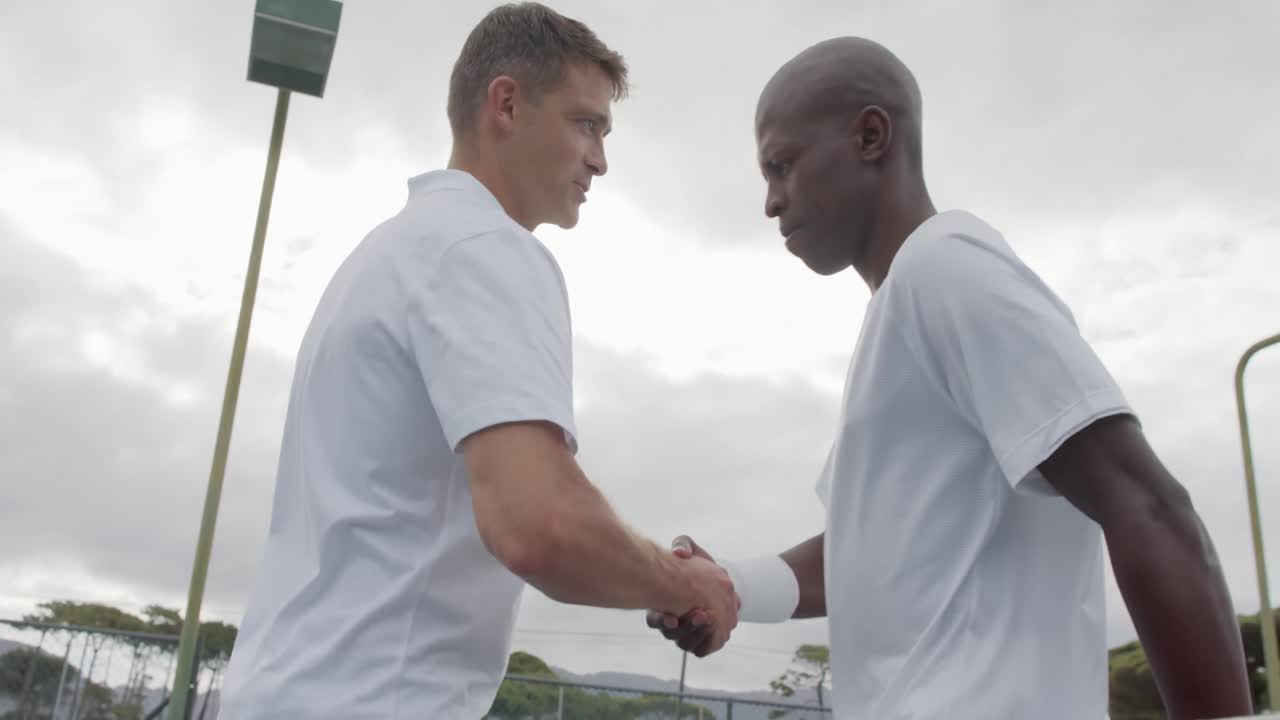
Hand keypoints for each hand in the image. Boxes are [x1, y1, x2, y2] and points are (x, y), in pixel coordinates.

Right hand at [646, 535, 739, 656]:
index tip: (671, 617)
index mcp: (658, 605)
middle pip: (672, 634)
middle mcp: (669, 623)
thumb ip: (683, 545)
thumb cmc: (693, 563)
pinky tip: (718, 627)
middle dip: (687, 625)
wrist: (711, 577)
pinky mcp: (703, 639)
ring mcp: (685, 633)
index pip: (654, 620)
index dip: (660, 620)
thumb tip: (680, 553)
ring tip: (711, 617)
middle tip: (700, 613)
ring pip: (687, 643)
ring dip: (699, 632)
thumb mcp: (686, 546)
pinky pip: (703, 648)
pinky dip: (710, 640)